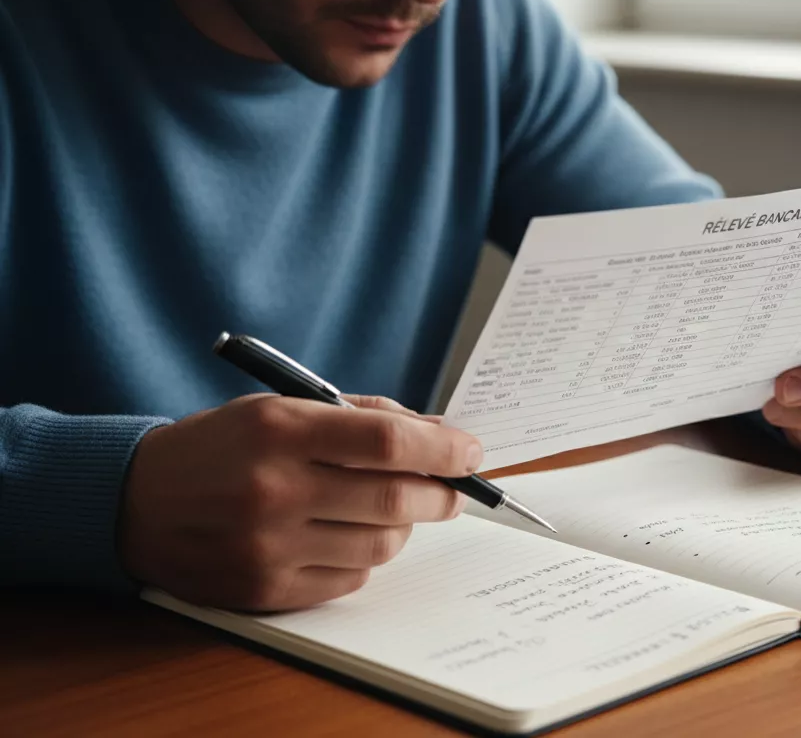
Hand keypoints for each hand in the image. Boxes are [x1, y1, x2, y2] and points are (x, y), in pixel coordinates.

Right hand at [118, 394, 479, 610]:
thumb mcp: (281, 408)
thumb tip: (441, 436)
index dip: (443, 450)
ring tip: (391, 508)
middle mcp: (274, 489)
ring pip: (383, 545)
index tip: (471, 453)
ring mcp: (268, 546)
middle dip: (441, 494)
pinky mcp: (265, 589)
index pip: (388, 443)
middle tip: (452, 489)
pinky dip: (365, 556)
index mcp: (280, 430)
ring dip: (404, 527)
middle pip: (396, 499)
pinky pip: (351, 578)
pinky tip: (346, 536)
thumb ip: (362, 417)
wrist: (133, 502)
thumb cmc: (221, 447)